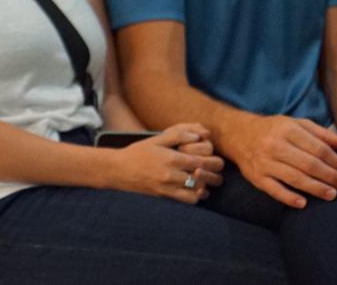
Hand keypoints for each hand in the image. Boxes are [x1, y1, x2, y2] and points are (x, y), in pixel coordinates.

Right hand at [109, 123, 223, 203]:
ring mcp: (168, 187)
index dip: (211, 160)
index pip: (199, 161)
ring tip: (208, 180)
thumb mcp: (157, 139)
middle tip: (217, 170)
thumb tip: (198, 136)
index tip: (215, 158)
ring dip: (205, 185)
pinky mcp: (164, 195)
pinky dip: (196, 196)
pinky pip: (186, 200)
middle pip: (201, 177)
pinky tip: (197, 189)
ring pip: (196, 190)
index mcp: (171, 158)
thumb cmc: (139, 152)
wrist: (119, 170)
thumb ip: (178, 135)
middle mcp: (171, 174)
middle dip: (213, 174)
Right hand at [220, 115, 336, 208]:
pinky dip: (289, 198)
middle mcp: (275, 145)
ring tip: (332, 195)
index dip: (335, 161)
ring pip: (294, 178)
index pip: (317, 148)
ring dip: (315, 188)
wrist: (238, 134)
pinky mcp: (256, 177)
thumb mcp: (297, 125)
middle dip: (329, 176)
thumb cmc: (274, 130)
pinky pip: (275, 190)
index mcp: (288, 129)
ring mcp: (265, 162)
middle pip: (308, 164)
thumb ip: (323, 134)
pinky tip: (304, 204)